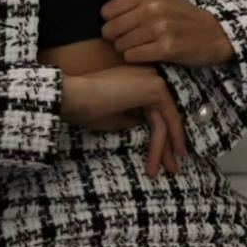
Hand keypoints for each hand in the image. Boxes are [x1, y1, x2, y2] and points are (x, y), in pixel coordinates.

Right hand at [60, 66, 186, 177]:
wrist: (75, 97)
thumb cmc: (87, 107)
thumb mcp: (115, 117)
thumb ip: (132, 119)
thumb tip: (144, 125)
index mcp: (139, 80)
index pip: (156, 110)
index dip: (163, 133)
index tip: (165, 155)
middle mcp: (150, 76)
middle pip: (164, 116)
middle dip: (170, 144)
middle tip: (172, 167)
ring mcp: (154, 81)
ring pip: (164, 122)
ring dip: (165, 149)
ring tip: (167, 170)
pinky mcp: (156, 89)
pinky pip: (163, 122)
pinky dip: (162, 144)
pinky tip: (159, 160)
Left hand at [96, 0, 234, 67]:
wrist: (213, 34)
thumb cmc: (180, 13)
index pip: (108, 9)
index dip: (111, 19)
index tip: (123, 22)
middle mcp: (155, 7)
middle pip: (111, 27)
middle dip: (115, 35)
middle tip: (128, 36)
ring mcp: (161, 28)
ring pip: (120, 43)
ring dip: (125, 47)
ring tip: (138, 44)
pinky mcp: (167, 48)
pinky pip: (133, 56)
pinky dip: (134, 57)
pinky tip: (145, 53)